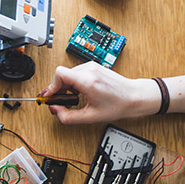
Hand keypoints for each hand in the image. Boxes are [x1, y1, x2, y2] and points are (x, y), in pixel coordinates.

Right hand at [43, 62, 159, 123]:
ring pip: (69, 74)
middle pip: (62, 75)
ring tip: (74, 97)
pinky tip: (81, 92)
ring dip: (67, 86)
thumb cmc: (118, 105)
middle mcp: (89, 70)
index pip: (59, 74)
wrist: (134, 96)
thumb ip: (68, 117)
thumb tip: (55, 111)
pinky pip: (77, 72)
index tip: (50, 96)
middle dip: (59, 89)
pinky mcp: (94, 67)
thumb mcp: (90, 117)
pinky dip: (74, 82)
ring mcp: (92, 66)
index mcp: (87, 81)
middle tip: (61, 101)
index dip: (52, 86)